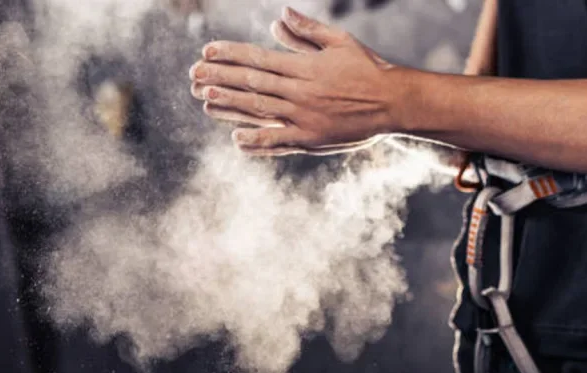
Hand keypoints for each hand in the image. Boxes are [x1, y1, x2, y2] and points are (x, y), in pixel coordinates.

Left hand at [189, 7, 400, 155]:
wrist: (393, 103)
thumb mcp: (340, 41)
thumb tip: (279, 17)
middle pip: (251, 83)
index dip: (230, 54)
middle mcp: (300, 91)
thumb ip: (308, 31)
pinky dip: (257, 140)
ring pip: (259, 110)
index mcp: (304, 66)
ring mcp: (304, 117)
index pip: (258, 58)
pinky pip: (278, 141)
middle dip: (220, 77)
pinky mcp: (312, 139)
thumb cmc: (368, 69)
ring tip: (204, 99)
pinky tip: (236, 138)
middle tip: (193, 74)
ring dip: (229, 105)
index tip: (206, 51)